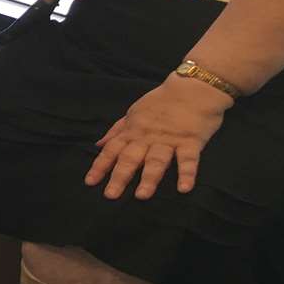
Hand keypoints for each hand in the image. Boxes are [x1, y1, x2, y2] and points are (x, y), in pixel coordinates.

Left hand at [85, 74, 231, 199]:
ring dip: (149, 178)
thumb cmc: (162, 101)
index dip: (100, 166)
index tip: (90, 182)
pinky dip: (187, 174)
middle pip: (130, 158)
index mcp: (133, 131)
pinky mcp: (191, 140)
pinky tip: (184, 188)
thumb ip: (117, 130)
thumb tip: (98, 145)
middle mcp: (148, 137)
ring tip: (142, 196)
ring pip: (157, 160)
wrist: (193, 87)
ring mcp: (169, 139)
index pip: (112, 150)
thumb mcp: (134, 112)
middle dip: (119, 177)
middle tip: (110, 196)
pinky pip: (189, 159)